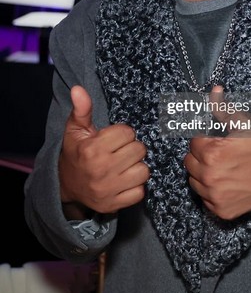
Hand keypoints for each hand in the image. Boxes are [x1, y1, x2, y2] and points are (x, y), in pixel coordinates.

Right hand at [59, 85, 149, 215]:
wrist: (65, 186)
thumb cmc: (75, 153)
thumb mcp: (75, 129)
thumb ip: (82, 109)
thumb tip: (78, 88)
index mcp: (93, 149)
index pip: (127, 133)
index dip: (123, 133)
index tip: (114, 138)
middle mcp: (102, 170)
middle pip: (139, 150)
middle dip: (132, 148)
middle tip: (120, 151)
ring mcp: (108, 189)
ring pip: (144, 171)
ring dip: (137, 167)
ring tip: (124, 165)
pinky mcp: (114, 204)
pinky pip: (140, 192)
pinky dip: (136, 187)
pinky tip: (125, 180)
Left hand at [183, 86, 250, 219]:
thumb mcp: (245, 124)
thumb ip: (224, 108)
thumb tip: (214, 90)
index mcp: (212, 153)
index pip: (193, 142)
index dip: (204, 139)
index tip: (216, 141)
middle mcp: (209, 177)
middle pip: (189, 162)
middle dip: (200, 155)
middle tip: (218, 154)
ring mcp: (214, 196)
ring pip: (194, 181)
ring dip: (202, 173)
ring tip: (221, 168)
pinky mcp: (221, 211)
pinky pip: (205, 199)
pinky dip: (211, 192)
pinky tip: (225, 183)